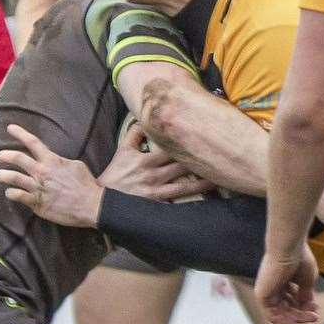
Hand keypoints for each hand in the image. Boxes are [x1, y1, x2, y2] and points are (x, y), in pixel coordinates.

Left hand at [0, 124, 102, 226]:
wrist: (91, 205)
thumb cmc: (86, 185)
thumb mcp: (76, 165)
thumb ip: (60, 161)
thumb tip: (53, 160)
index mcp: (52, 161)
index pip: (32, 142)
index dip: (19, 133)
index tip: (10, 128)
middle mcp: (42, 172)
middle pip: (16, 158)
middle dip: (3, 156)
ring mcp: (38, 188)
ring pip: (12, 177)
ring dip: (1, 175)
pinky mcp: (37, 203)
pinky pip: (17, 195)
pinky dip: (11, 193)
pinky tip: (10, 193)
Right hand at [96, 123, 212, 201]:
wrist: (102, 199)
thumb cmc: (115, 173)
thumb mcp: (122, 150)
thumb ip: (134, 133)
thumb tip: (144, 118)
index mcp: (146, 160)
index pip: (171, 148)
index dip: (187, 143)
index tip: (204, 137)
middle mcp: (154, 175)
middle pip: (182, 166)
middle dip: (200, 162)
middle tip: (220, 157)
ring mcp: (157, 191)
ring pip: (184, 186)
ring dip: (202, 183)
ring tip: (219, 179)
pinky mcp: (157, 204)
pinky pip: (176, 203)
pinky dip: (190, 202)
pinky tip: (205, 201)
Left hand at [255, 245, 319, 323]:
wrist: (288, 248)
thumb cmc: (298, 258)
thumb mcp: (306, 280)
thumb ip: (305, 294)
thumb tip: (307, 306)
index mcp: (282, 280)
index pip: (292, 299)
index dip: (304, 307)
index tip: (315, 310)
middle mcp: (273, 286)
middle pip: (287, 307)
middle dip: (302, 314)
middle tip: (314, 317)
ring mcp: (267, 291)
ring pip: (280, 312)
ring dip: (295, 318)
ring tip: (309, 318)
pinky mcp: (262, 295)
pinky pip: (271, 314)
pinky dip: (282, 321)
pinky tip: (295, 323)